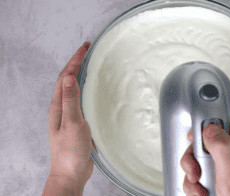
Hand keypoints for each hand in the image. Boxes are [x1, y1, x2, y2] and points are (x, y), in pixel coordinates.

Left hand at [44, 42, 95, 194]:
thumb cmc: (70, 151)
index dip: (74, 61)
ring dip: (80, 74)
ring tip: (90, 65)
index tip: (84, 48)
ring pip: (74, 89)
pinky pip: (80, 100)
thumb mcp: (72, 123)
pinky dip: (86, 89)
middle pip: (67, 80)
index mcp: (58, 106)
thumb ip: (70, 101)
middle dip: (76, 63)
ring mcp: (69, 115)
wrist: (71, 172)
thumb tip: (69, 78)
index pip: (65, 77)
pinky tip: (93, 90)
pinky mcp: (77, 122)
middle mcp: (61, 108)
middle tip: (87, 51)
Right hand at [180, 118, 229, 195]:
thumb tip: (209, 127)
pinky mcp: (218, 183)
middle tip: (196, 171)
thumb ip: (223, 149)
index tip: (195, 139)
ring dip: (192, 175)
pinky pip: (198, 177)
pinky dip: (194, 187)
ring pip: (199, 161)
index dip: (206, 126)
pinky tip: (201, 195)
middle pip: (206, 143)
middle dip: (194, 157)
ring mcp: (226, 172)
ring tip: (199, 188)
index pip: (223, 124)